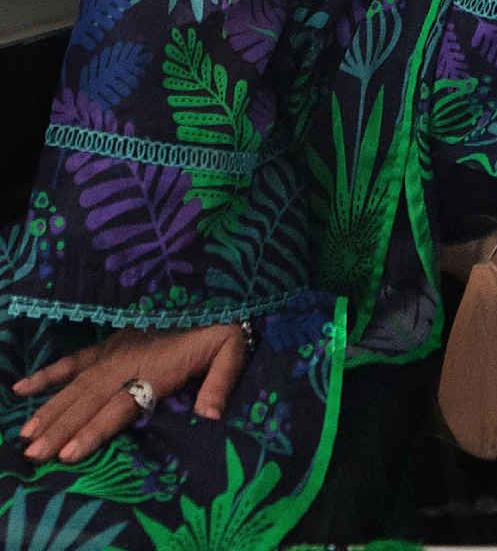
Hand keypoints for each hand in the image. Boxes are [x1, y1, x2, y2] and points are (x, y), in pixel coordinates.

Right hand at [11, 321, 247, 463]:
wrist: (212, 285)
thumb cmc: (221, 325)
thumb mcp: (230, 352)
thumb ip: (219, 386)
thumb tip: (209, 421)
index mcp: (156, 368)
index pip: (119, 406)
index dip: (93, 430)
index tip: (68, 454)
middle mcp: (127, 360)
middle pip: (89, 400)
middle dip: (60, 428)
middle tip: (33, 455)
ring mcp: (113, 350)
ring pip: (76, 385)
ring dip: (49, 409)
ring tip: (25, 436)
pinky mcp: (109, 342)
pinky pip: (74, 360)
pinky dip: (48, 373)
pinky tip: (22, 388)